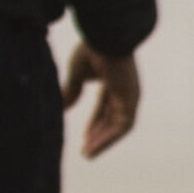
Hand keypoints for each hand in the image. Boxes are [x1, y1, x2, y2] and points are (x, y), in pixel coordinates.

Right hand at [61, 44, 139, 159]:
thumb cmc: (91, 49)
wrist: (104, 38)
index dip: (95, 121)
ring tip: (88, 154)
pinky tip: (94, 147)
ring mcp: (130, 96)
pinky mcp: (131, 100)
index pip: (105, 106)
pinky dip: (109, 138)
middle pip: (112, 118)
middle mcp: (124, 90)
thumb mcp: (77, 73)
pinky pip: (122, 126)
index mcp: (113, 80)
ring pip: (118, 125)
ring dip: (103, 140)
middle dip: (99, 134)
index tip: (84, 135)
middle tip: (86, 150)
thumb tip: (63, 106)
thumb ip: (73, 90)